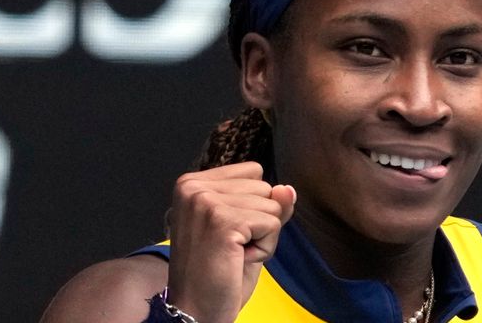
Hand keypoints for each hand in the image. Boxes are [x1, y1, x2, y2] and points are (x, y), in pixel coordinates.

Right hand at [165, 162, 295, 322]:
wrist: (195, 311)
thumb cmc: (217, 273)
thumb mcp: (246, 229)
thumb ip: (268, 204)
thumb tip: (288, 189)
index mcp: (192, 183)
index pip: (254, 173)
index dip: (252, 206)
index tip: (227, 232)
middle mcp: (194, 187)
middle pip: (265, 187)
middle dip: (258, 222)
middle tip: (229, 248)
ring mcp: (206, 202)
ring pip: (272, 206)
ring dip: (262, 237)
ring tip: (232, 255)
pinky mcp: (223, 221)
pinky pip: (272, 224)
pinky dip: (264, 249)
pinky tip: (238, 260)